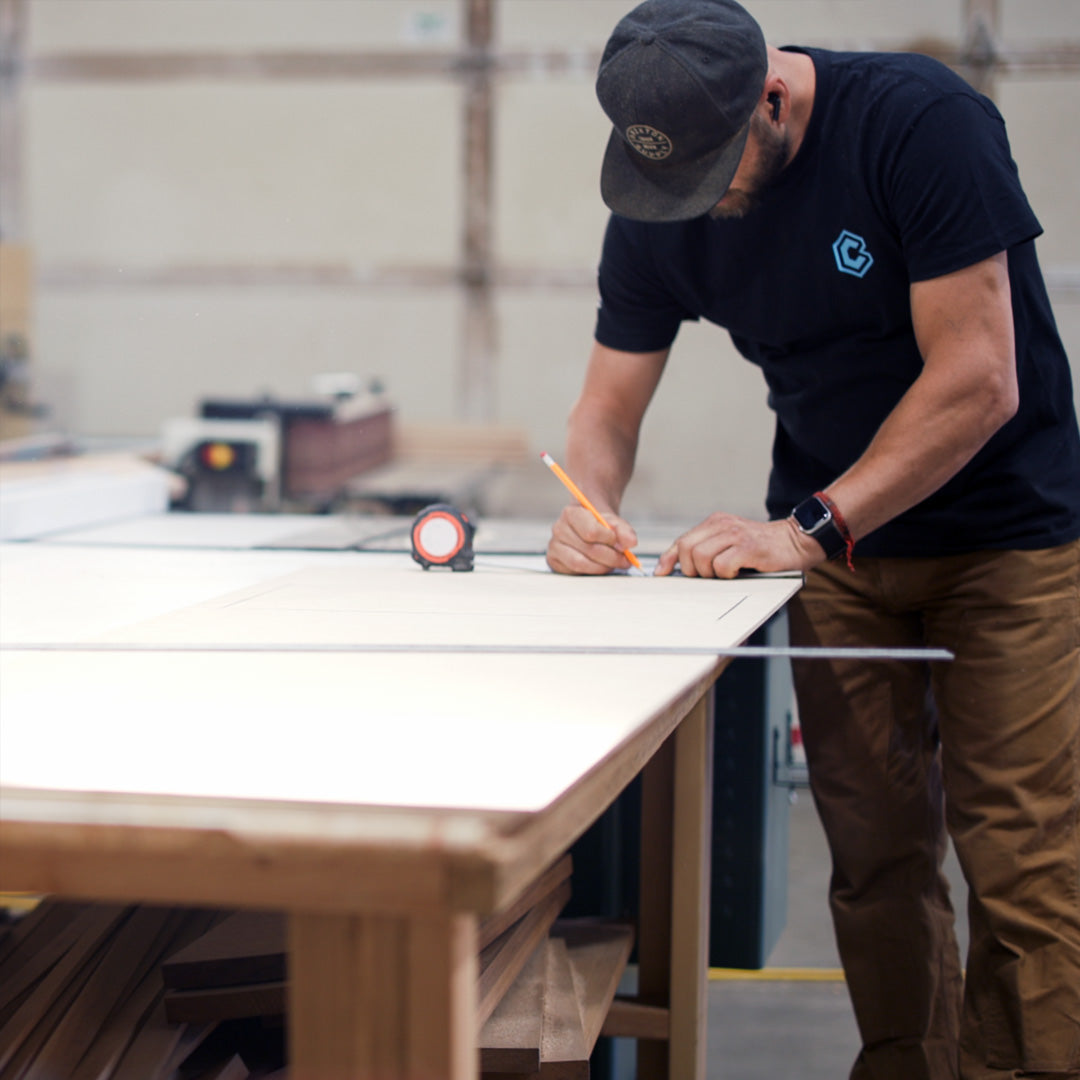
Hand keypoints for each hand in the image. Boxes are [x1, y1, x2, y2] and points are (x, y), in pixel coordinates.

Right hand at [546, 505, 638, 574]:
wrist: (590, 529)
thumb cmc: (600, 525)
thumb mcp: (615, 523)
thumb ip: (624, 531)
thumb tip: (630, 543)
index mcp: (572, 513)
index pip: (591, 532)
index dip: (609, 540)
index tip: (620, 544)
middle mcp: (559, 528)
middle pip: (588, 549)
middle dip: (611, 557)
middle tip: (624, 560)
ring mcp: (554, 546)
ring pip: (580, 563)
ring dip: (602, 567)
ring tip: (613, 564)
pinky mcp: (554, 561)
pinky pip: (574, 572)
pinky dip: (591, 572)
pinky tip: (599, 566)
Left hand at [654, 513, 824, 577]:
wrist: (796, 541)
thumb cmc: (761, 548)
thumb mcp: (730, 543)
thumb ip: (707, 549)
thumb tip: (677, 568)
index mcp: (715, 522)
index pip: (682, 540)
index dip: (668, 559)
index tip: (661, 574)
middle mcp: (722, 524)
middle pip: (687, 549)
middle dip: (691, 569)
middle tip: (708, 575)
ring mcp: (735, 534)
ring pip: (701, 558)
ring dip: (710, 573)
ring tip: (726, 573)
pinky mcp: (748, 547)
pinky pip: (722, 565)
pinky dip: (726, 574)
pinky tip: (738, 572)